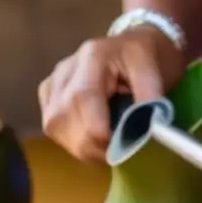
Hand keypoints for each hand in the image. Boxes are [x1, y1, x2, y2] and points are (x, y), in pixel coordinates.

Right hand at [38, 28, 186, 162]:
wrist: (129, 49)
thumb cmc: (142, 60)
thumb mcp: (154, 71)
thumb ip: (151, 97)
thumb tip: (147, 129)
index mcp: (93, 56)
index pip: (83, 98)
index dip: (95, 130)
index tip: (116, 150)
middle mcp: (66, 68)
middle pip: (64, 116)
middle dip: (91, 145)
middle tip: (118, 153)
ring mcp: (53, 82)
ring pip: (54, 126)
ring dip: (82, 147)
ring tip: (107, 146)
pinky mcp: (47, 96)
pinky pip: (53, 127)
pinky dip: (73, 142)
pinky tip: (91, 138)